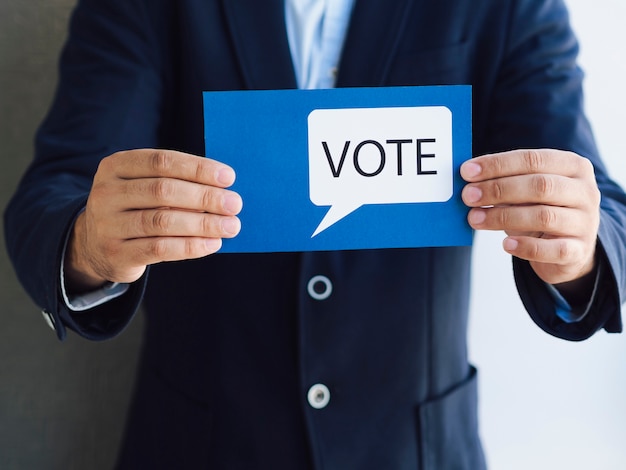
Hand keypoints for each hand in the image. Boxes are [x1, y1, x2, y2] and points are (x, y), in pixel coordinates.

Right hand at [65, 149, 241, 291]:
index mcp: (116, 166)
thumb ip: (176, 182)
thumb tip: (224, 190)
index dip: (197, 168)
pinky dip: (191, 246)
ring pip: (162, 221)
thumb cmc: (135, 208)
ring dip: (203, 224)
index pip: (161, 161)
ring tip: (231, 226)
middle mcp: (107, 193)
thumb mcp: (145, 186)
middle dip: (204, 197)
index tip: (229, 178)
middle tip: (235, 204)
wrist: (95, 246)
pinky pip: (160, 249)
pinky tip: (213, 244)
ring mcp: (108, 225)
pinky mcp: (116, 254)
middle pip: (163, 190)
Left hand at [461, 149, 599, 289]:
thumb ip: (503, 182)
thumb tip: (468, 180)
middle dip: (498, 189)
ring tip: (474, 219)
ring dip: (503, 217)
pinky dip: (527, 247)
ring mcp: (585, 222)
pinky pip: (554, 249)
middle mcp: (585, 191)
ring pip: (544, 216)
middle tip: (468, 196)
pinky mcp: (579, 250)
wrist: (567, 248)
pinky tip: (506, 244)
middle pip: (539, 185)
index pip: (532, 159)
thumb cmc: (539, 210)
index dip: (497, 165)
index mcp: (572, 166)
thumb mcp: (525, 192)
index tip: (467, 172)